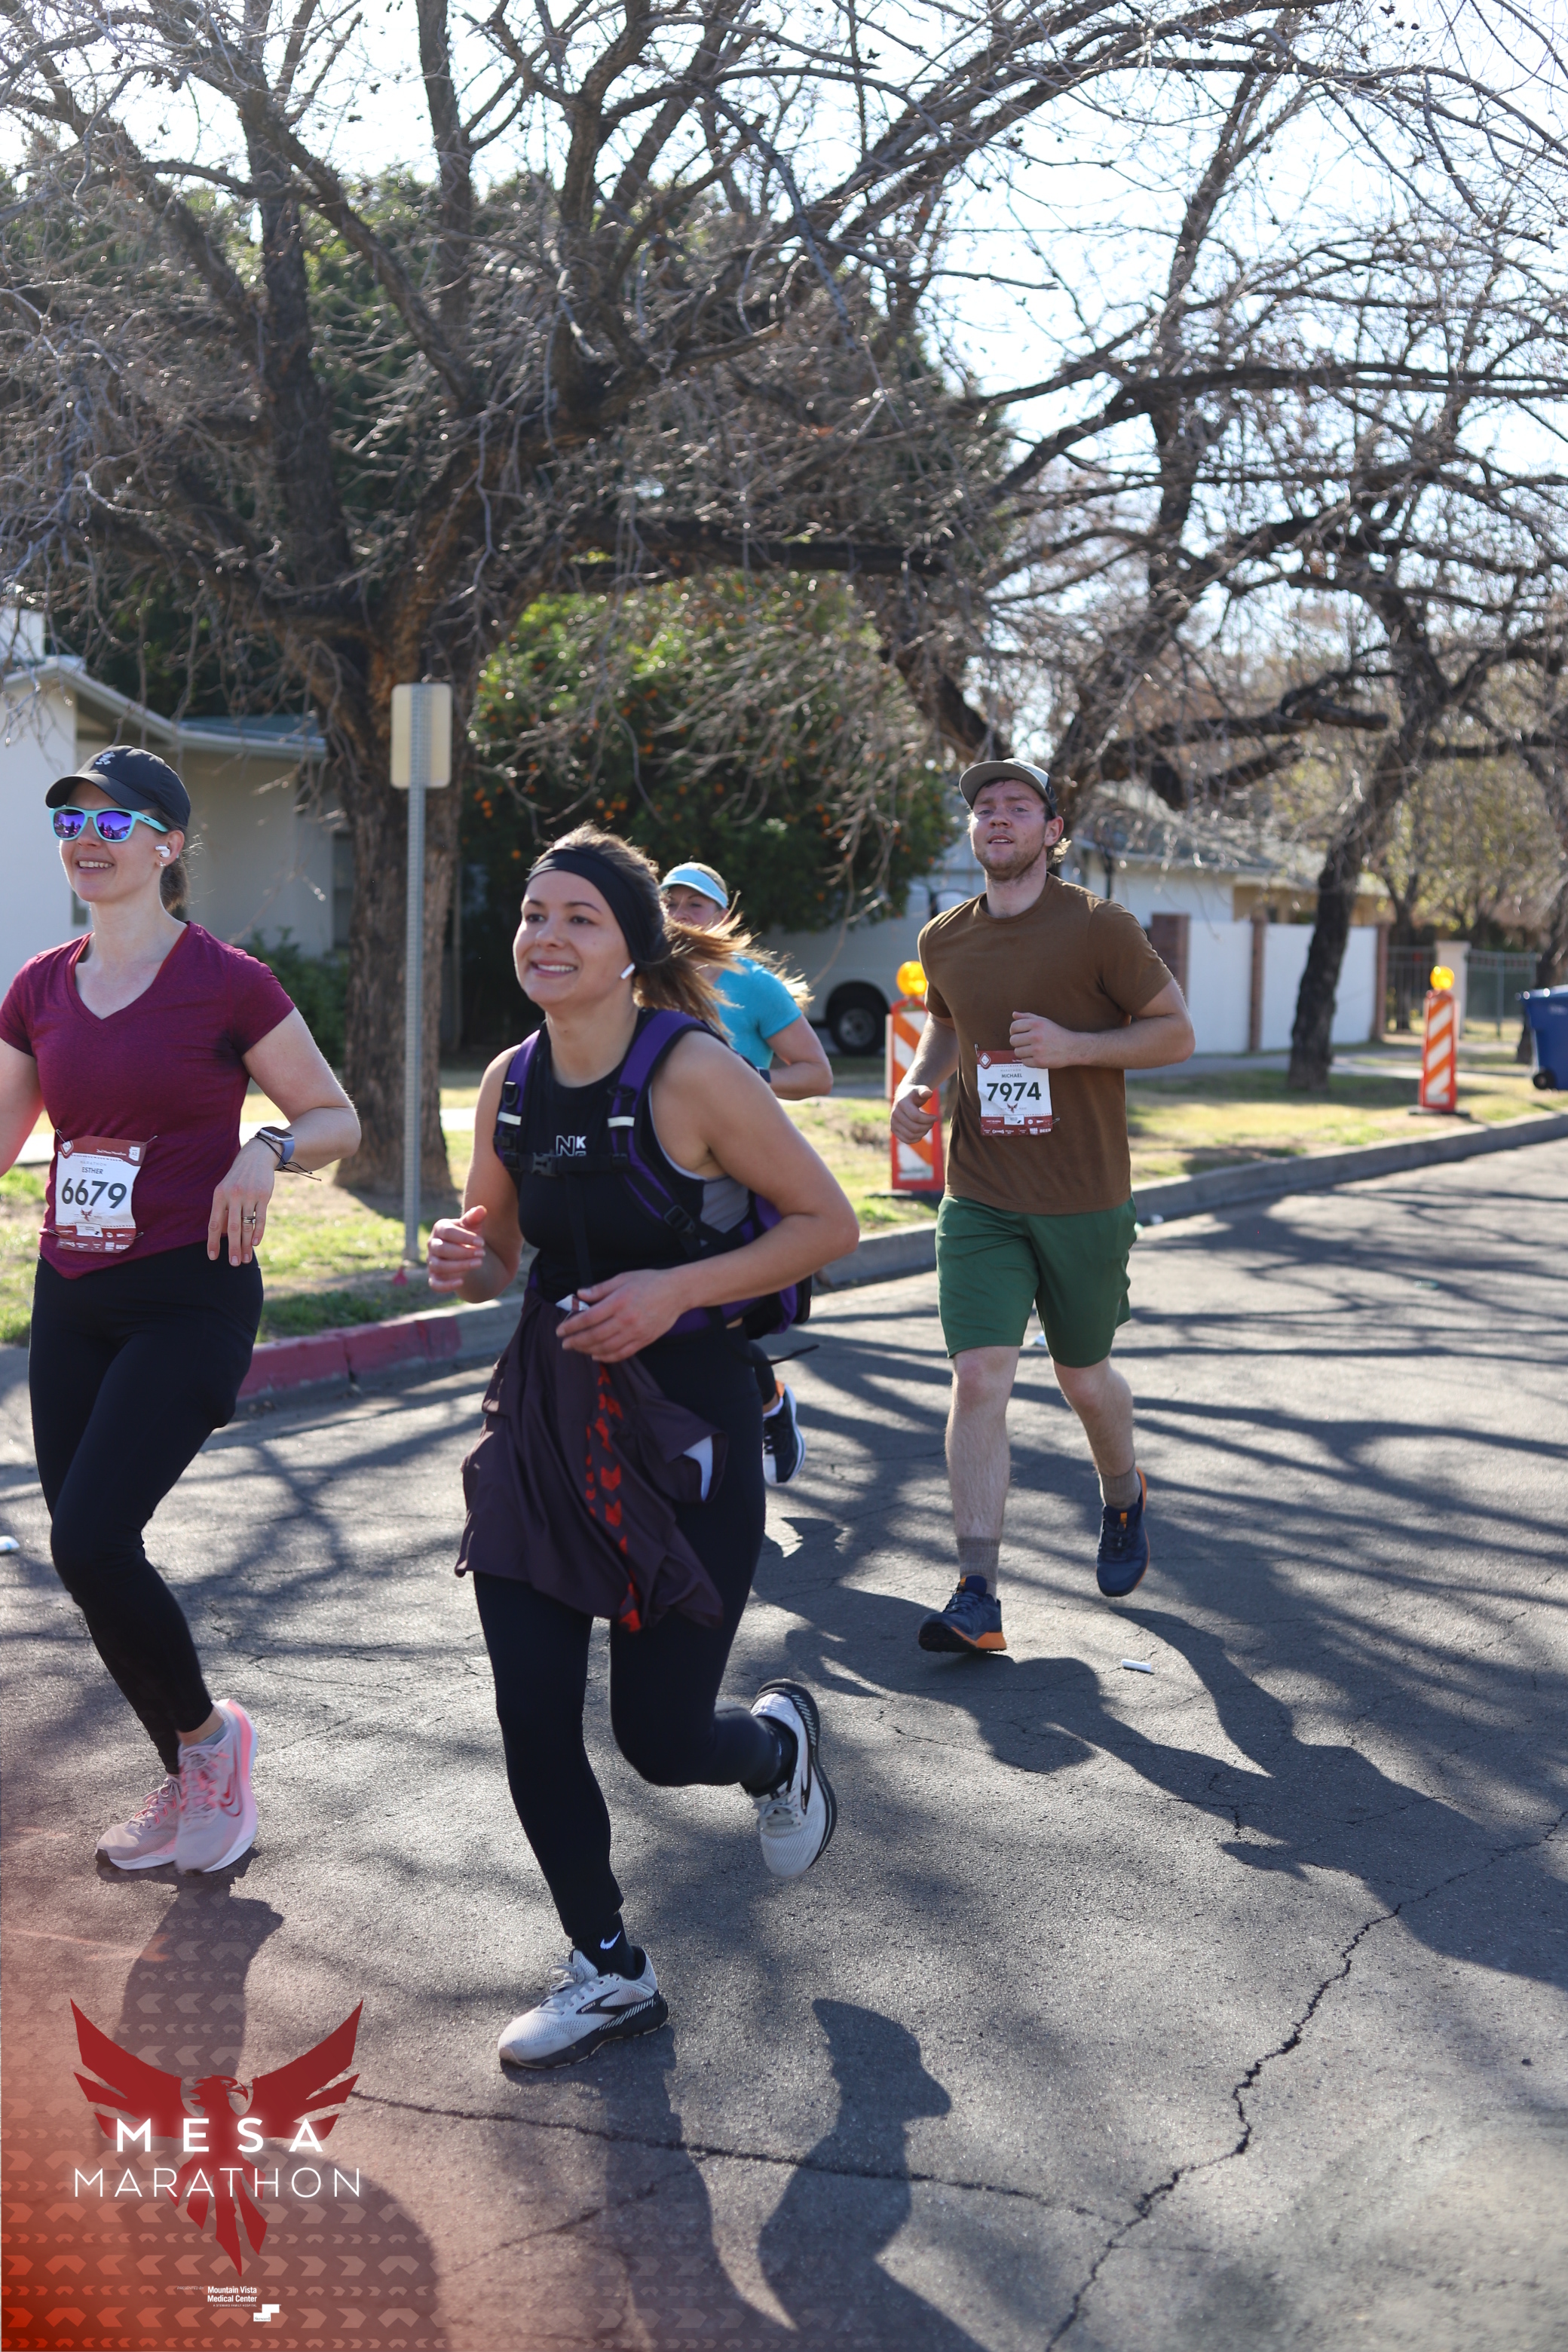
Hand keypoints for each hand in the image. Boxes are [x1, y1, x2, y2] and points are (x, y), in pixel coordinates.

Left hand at [207, 1139, 276, 1266]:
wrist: (255, 1158)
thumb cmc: (237, 1179)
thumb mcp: (225, 1191)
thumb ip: (223, 1211)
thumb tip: (221, 1234)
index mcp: (219, 1196)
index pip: (214, 1224)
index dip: (213, 1242)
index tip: (213, 1257)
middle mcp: (233, 1195)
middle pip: (232, 1228)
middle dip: (232, 1248)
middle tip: (233, 1264)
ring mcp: (249, 1195)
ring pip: (247, 1225)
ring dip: (246, 1244)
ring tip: (245, 1259)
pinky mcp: (263, 1195)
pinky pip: (260, 1217)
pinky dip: (258, 1232)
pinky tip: (255, 1243)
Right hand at [428, 1204, 487, 1293]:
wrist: (466, 1253)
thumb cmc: (469, 1236)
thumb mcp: (473, 1226)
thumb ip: (475, 1218)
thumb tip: (481, 1210)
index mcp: (440, 1229)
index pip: (447, 1232)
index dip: (464, 1237)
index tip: (482, 1242)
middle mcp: (432, 1245)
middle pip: (441, 1249)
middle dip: (463, 1252)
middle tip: (482, 1253)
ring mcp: (432, 1261)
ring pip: (439, 1266)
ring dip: (459, 1266)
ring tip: (479, 1263)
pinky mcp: (435, 1277)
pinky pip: (435, 1284)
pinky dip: (446, 1285)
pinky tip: (462, 1282)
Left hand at [555, 1268, 691, 1362]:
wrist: (676, 1292)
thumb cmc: (649, 1281)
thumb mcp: (623, 1278)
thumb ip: (600, 1288)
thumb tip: (580, 1294)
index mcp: (619, 1301)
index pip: (589, 1318)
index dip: (572, 1326)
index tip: (560, 1330)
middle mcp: (626, 1319)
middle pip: (595, 1335)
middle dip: (576, 1341)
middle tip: (564, 1344)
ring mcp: (636, 1332)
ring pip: (606, 1347)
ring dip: (588, 1350)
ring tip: (577, 1349)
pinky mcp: (644, 1340)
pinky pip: (622, 1353)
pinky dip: (607, 1357)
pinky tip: (596, 1355)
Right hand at [890, 1084, 936, 1143]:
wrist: (903, 1097)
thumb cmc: (914, 1094)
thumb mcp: (920, 1089)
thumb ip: (924, 1090)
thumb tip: (927, 1093)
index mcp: (901, 1103)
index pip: (916, 1116)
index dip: (928, 1119)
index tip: (935, 1117)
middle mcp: (895, 1113)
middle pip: (914, 1128)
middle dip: (927, 1126)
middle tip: (932, 1123)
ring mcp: (893, 1122)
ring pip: (911, 1135)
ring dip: (922, 1133)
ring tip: (927, 1127)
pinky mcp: (893, 1129)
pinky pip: (906, 1140)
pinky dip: (916, 1139)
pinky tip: (921, 1133)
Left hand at [1008, 1011, 1079, 1067]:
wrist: (1072, 1048)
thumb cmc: (1057, 1034)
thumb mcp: (1044, 1021)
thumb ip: (1028, 1017)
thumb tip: (1014, 1014)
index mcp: (1036, 1024)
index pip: (1014, 1027)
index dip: (1013, 1031)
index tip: (1018, 1034)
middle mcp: (1036, 1036)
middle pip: (1013, 1040)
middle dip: (1017, 1042)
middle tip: (1025, 1043)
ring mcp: (1037, 1050)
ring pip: (1017, 1052)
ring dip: (1023, 1052)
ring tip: (1032, 1050)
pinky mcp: (1039, 1062)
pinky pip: (1024, 1062)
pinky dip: (1028, 1060)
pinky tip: (1036, 1056)